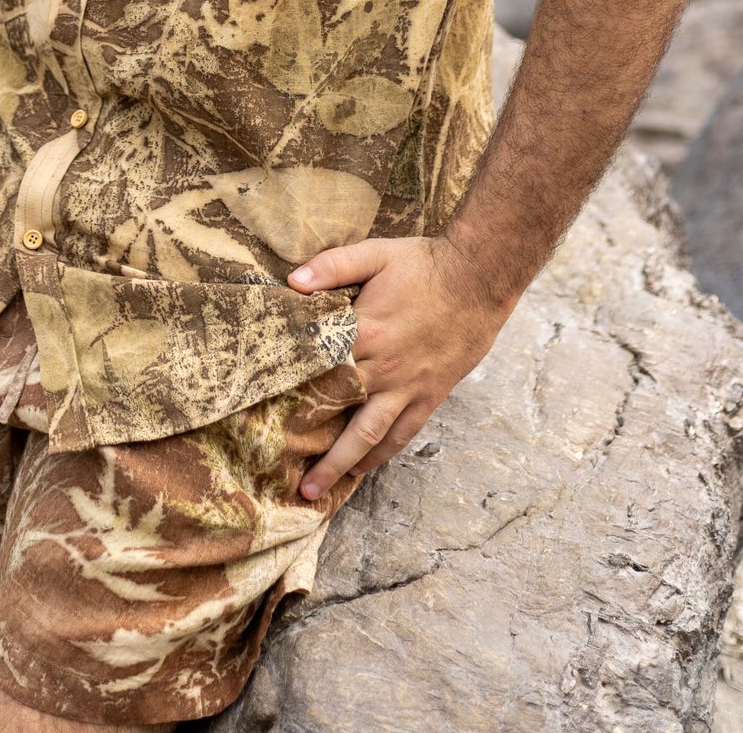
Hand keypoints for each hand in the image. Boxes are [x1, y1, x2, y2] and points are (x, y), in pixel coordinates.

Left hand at [289, 234, 513, 501]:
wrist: (479, 278)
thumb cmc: (424, 263)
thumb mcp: (376, 253)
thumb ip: (332, 266)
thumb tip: (292, 281)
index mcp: (366, 332)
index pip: (319, 368)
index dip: (292, 391)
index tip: (263, 413)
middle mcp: (384, 367)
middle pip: (340, 414)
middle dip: (314, 448)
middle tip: (288, 477)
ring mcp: (408, 386)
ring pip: (370, 435)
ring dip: (343, 464)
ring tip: (318, 490)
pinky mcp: (430, 395)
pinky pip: (403, 432)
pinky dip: (383, 454)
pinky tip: (365, 467)